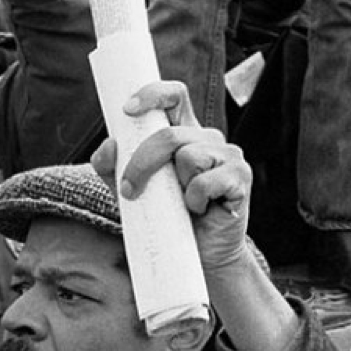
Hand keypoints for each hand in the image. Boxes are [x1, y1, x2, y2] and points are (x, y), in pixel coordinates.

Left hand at [90, 79, 252, 272]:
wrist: (200, 256)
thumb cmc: (168, 219)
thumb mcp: (133, 191)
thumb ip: (115, 168)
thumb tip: (109, 147)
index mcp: (185, 134)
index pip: (174, 97)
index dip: (153, 94)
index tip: (128, 110)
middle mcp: (208, 139)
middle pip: (169, 134)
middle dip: (141, 163)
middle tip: (129, 190)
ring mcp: (228, 156)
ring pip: (188, 156)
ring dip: (176, 188)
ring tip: (183, 204)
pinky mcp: (240, 177)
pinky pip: (205, 182)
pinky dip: (195, 201)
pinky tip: (201, 210)